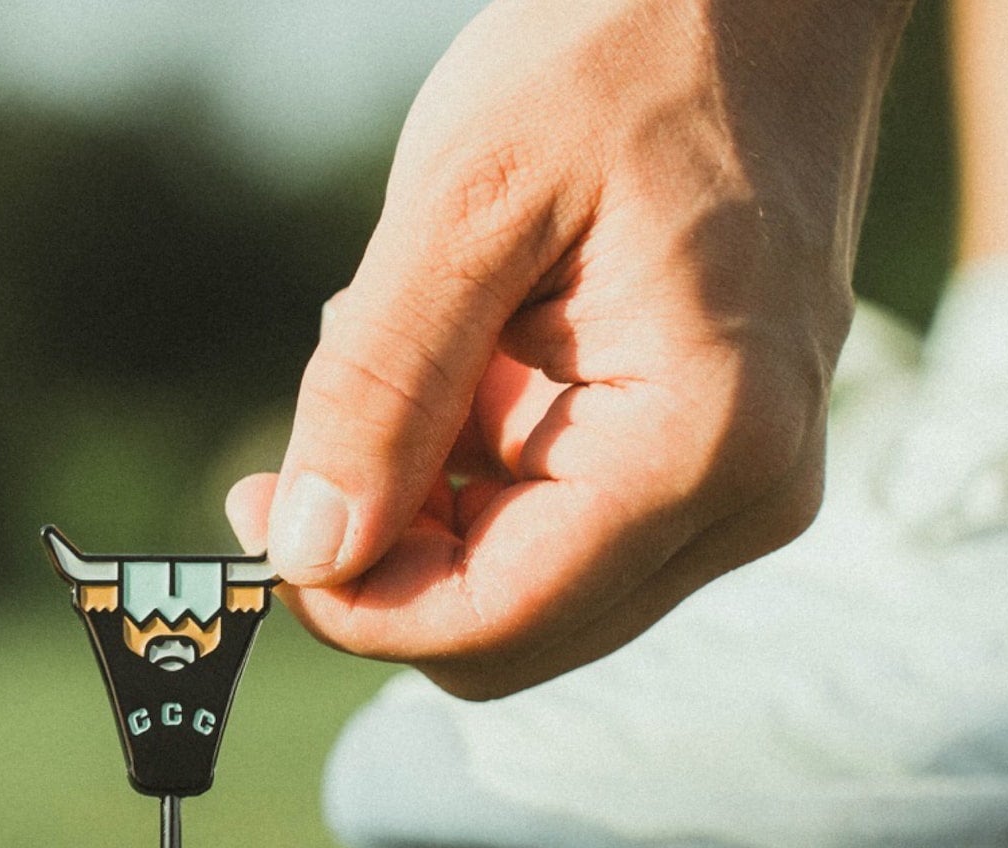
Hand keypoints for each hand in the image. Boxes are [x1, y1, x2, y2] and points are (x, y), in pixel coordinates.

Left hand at [226, 0, 910, 698]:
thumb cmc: (631, 52)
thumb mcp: (467, 200)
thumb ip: (382, 387)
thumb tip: (310, 551)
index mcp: (703, 443)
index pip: (497, 620)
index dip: (356, 603)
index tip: (260, 518)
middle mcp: (747, 493)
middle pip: (514, 630)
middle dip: (391, 555)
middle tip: (312, 432)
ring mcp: (743, 481)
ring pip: (530, 586)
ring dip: (434, 503)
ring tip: (420, 343)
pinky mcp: (719, 455)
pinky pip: (563, 522)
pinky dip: (481, 467)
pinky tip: (469, 348)